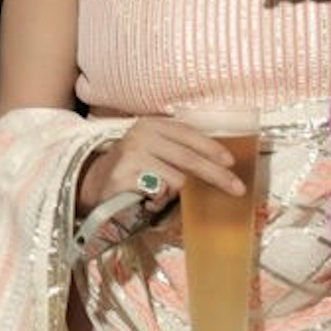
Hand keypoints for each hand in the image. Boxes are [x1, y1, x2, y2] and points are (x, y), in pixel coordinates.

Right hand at [74, 116, 248, 216]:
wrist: (94, 186)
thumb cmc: (133, 172)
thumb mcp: (155, 153)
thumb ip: (179, 154)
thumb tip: (220, 169)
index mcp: (151, 125)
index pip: (189, 134)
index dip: (212, 148)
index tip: (231, 163)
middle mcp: (141, 136)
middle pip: (189, 158)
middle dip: (216, 176)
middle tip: (236, 189)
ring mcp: (132, 156)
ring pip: (177, 180)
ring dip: (179, 196)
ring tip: (163, 199)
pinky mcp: (125, 178)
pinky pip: (160, 195)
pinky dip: (161, 204)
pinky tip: (148, 202)